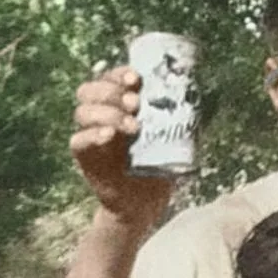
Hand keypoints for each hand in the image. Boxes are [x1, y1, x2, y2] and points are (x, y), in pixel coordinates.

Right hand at [69, 66, 173, 226]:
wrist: (145, 203)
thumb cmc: (159, 166)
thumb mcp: (173, 139)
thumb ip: (178, 118)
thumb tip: (199, 95)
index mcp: (118, 106)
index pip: (109, 79)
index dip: (118, 73)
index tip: (136, 78)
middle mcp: (100, 116)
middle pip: (88, 90)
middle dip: (111, 91)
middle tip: (136, 104)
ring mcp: (90, 136)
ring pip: (82, 112)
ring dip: (107, 113)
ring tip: (133, 127)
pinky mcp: (85, 157)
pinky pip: (78, 141)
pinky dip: (92, 135)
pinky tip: (110, 136)